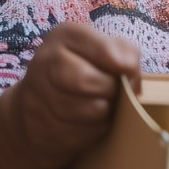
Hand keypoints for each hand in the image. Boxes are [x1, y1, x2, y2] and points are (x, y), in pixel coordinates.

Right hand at [4, 23, 140, 168]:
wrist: (38, 106)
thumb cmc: (83, 70)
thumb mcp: (104, 50)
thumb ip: (125, 54)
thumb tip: (132, 78)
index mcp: (65, 35)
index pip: (106, 51)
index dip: (126, 66)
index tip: (129, 72)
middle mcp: (45, 61)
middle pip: (89, 81)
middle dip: (111, 91)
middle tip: (113, 92)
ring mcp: (36, 97)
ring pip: (89, 111)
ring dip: (105, 113)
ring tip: (101, 105)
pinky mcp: (39, 128)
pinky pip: (82, 133)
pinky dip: (93, 130)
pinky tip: (87, 121)